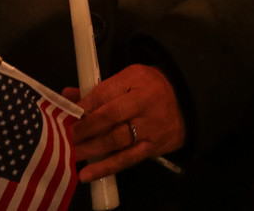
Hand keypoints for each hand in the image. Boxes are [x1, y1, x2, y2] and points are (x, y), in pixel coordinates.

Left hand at [64, 64, 185, 181]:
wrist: (187, 103)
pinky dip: (106, 168)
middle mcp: (144, 102)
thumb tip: (67, 96)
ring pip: (116, 139)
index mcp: (137, 79)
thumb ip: (99, 89)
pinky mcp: (152, 147)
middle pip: (111, 116)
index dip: (84, 105)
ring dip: (90, 148)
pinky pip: (126, 159)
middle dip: (85, 127)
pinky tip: (87, 174)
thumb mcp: (129, 79)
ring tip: (70, 153)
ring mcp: (150, 127)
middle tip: (66, 136)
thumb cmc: (151, 88)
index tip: (66, 114)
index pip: (105, 92)